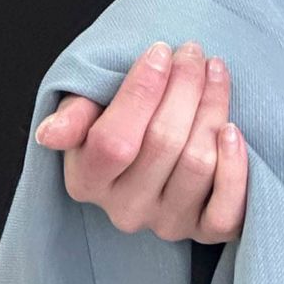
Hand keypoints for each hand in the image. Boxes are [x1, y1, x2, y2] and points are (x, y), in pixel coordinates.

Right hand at [34, 39, 247, 243]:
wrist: (161, 148)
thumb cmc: (124, 120)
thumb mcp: (88, 110)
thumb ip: (73, 116)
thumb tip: (50, 135)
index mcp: (87, 180)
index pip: (113, 140)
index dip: (142, 92)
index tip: (161, 51)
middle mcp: (125, 210)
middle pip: (163, 144)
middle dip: (184, 88)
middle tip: (193, 53)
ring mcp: (167, 224)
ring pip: (198, 164)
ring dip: (213, 110)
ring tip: (215, 73)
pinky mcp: (205, 231)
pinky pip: (225, 211)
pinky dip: (234, 168)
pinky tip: (233, 130)